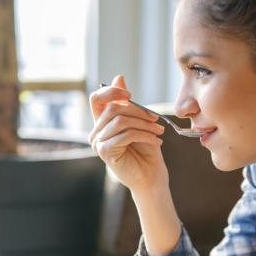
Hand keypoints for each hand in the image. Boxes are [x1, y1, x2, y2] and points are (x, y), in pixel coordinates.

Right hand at [88, 75, 167, 193]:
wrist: (151, 177)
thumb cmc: (146, 151)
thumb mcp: (140, 122)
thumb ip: (128, 103)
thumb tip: (119, 77)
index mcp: (102, 123)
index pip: (97, 98)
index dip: (111, 92)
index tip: (130, 95)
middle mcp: (96, 132)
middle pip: (113, 108)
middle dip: (138, 111)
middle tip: (156, 120)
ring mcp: (98, 143)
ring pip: (120, 120)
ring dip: (144, 124)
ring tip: (159, 132)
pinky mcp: (105, 152)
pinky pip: (125, 134)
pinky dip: (144, 135)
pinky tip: (157, 142)